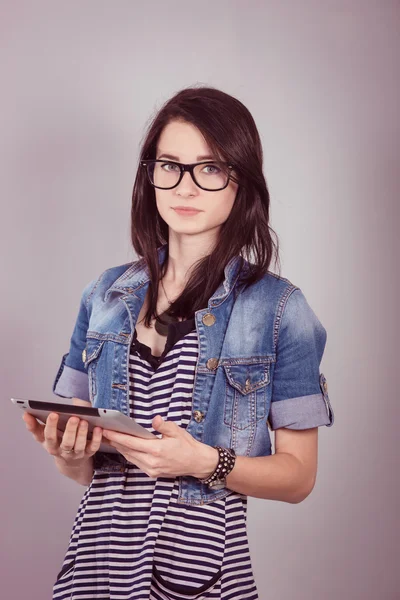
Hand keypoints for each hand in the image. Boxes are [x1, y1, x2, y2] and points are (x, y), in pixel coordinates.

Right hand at [22, 398, 102, 467]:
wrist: (69, 462)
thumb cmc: (56, 443)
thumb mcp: (43, 437)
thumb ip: (34, 426)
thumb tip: (25, 414)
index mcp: (51, 446)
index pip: (49, 437)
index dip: (50, 426)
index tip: (53, 413)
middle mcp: (64, 451)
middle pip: (67, 443)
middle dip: (70, 430)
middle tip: (73, 417)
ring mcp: (77, 454)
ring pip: (80, 446)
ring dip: (82, 433)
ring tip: (84, 421)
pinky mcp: (89, 453)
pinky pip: (94, 447)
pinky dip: (97, 438)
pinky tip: (98, 428)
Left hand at [102, 415, 218, 478]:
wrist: (196, 462)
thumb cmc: (187, 445)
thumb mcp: (177, 431)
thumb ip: (163, 426)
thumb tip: (155, 419)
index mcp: (157, 450)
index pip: (131, 442)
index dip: (117, 436)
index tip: (107, 430)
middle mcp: (151, 462)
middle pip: (128, 451)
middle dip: (115, 442)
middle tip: (104, 433)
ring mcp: (151, 469)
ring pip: (130, 458)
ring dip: (120, 448)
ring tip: (111, 439)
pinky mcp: (152, 473)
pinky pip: (136, 463)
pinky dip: (129, 454)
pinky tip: (125, 447)